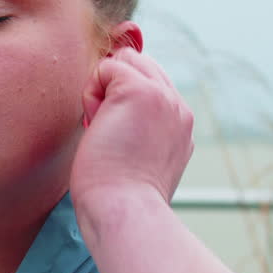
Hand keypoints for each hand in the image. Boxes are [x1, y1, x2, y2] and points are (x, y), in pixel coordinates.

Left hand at [71, 47, 193, 218]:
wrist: (124, 210)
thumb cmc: (119, 197)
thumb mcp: (140, 161)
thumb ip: (139, 132)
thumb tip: (110, 117)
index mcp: (181, 125)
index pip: (152, 85)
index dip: (124, 102)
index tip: (117, 139)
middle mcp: (178, 108)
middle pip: (140, 66)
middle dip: (113, 90)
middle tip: (107, 133)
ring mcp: (162, 97)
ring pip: (125, 62)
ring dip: (102, 90)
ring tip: (103, 128)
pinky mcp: (139, 91)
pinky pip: (107, 67)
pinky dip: (92, 92)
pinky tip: (97, 123)